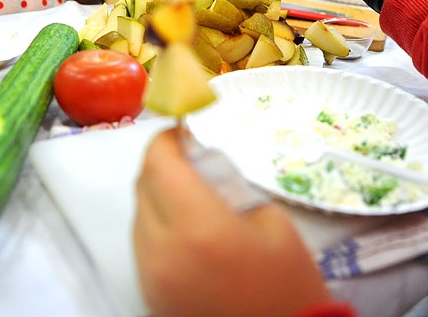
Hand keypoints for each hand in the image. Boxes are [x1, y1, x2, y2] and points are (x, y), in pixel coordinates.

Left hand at [134, 129, 330, 315]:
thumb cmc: (290, 286)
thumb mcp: (273, 223)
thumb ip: (231, 188)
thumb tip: (203, 166)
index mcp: (199, 227)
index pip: (159, 164)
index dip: (166, 140)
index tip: (182, 132)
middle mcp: (163, 250)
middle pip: (142, 187)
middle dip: (161, 164)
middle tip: (187, 157)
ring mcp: (150, 276)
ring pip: (137, 215)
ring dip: (156, 195)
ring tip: (188, 192)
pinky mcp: (149, 294)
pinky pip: (142, 245)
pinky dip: (156, 225)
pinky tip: (185, 226)